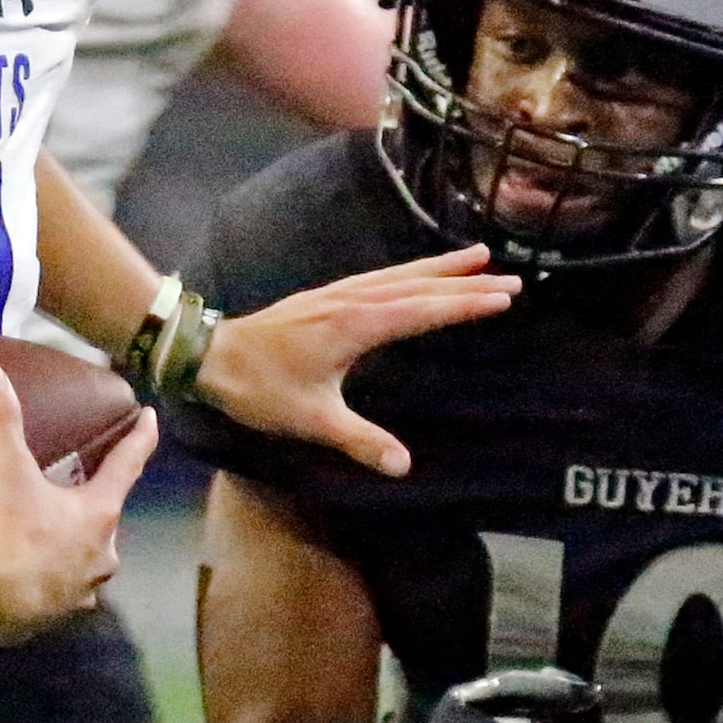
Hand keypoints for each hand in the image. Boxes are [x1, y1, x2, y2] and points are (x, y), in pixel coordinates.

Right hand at [0, 366, 156, 644]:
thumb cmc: (12, 535)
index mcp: (99, 513)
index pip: (127, 464)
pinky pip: (61, 591)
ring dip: (73, 549)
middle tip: (71, 494)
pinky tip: (29, 579)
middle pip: (105, 519)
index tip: (152, 418)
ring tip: (45, 540)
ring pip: (87, 561)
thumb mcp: (7, 473)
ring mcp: (83, 588)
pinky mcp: (59, 614)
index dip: (140, 437)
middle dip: (91, 507)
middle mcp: (103, 553)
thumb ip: (2, 423)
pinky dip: (50, 582)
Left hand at [192, 244, 518, 474]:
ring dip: (441, 267)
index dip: (464, 304)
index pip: (422, 309)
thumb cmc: (260, 388)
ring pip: (401, 274)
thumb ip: (359, 441)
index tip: (503, 297)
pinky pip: (381, 277)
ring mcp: (339, 294)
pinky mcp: (328, 296)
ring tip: (478, 255)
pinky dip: (411, 271)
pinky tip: (419, 274)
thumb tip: (403, 466)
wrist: (210, 354)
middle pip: (419, 286)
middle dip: (466, 282)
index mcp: (355, 325)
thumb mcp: (313, 419)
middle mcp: (352, 301)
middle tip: (511, 279)